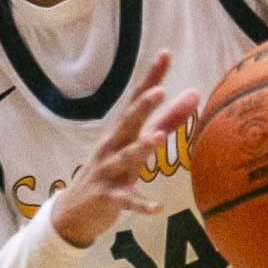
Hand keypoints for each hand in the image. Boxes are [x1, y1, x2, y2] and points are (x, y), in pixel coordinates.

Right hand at [48, 52, 198, 248]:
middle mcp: (112, 148)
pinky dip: (141, 204)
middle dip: (141, 107)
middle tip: (159, 91)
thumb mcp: (136, 146)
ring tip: (158, 137)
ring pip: (126, 158)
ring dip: (141, 148)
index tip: (165, 54)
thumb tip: (194, 95)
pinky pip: (127, 201)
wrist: (72, 213)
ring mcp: (107, 172)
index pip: (136, 100)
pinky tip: (158, 208)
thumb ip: (167, 122)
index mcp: (121, 133)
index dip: (151, 78)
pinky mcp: (108, 198)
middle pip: (127, 124)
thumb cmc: (109, 174)